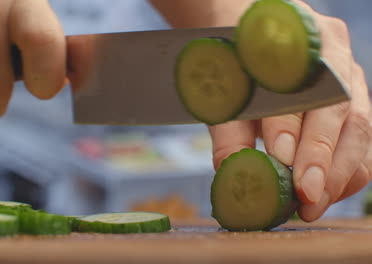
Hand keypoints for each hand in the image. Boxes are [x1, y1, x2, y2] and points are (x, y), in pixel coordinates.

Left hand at [210, 3, 370, 221]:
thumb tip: (232, 173)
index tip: (280, 157)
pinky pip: (363, 142)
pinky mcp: (355, 102)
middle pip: (342, 113)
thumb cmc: (237, 57)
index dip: (291, 125)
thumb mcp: (225, 85)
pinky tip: (325, 193)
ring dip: (340, 175)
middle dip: (324, 162)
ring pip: (360, 131)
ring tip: (312, 206)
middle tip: (306, 198)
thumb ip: (228, 127)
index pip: (301, 89)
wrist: (253, 31)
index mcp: (301, 41)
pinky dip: (347, 172)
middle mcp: (335, 58)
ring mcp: (350, 79)